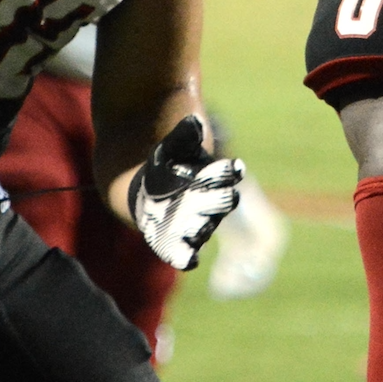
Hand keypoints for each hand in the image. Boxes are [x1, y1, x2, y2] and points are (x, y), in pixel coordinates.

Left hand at [128, 115, 243, 269]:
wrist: (148, 191)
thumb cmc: (167, 164)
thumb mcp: (172, 147)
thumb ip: (184, 136)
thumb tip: (194, 122)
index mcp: (216, 179)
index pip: (229, 175)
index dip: (231, 173)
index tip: (234, 167)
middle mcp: (213, 205)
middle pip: (222, 204)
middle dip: (216, 202)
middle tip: (207, 198)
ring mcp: (199, 226)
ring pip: (206, 230)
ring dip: (200, 229)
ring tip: (191, 226)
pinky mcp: (182, 246)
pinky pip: (188, 255)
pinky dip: (188, 257)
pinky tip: (188, 259)